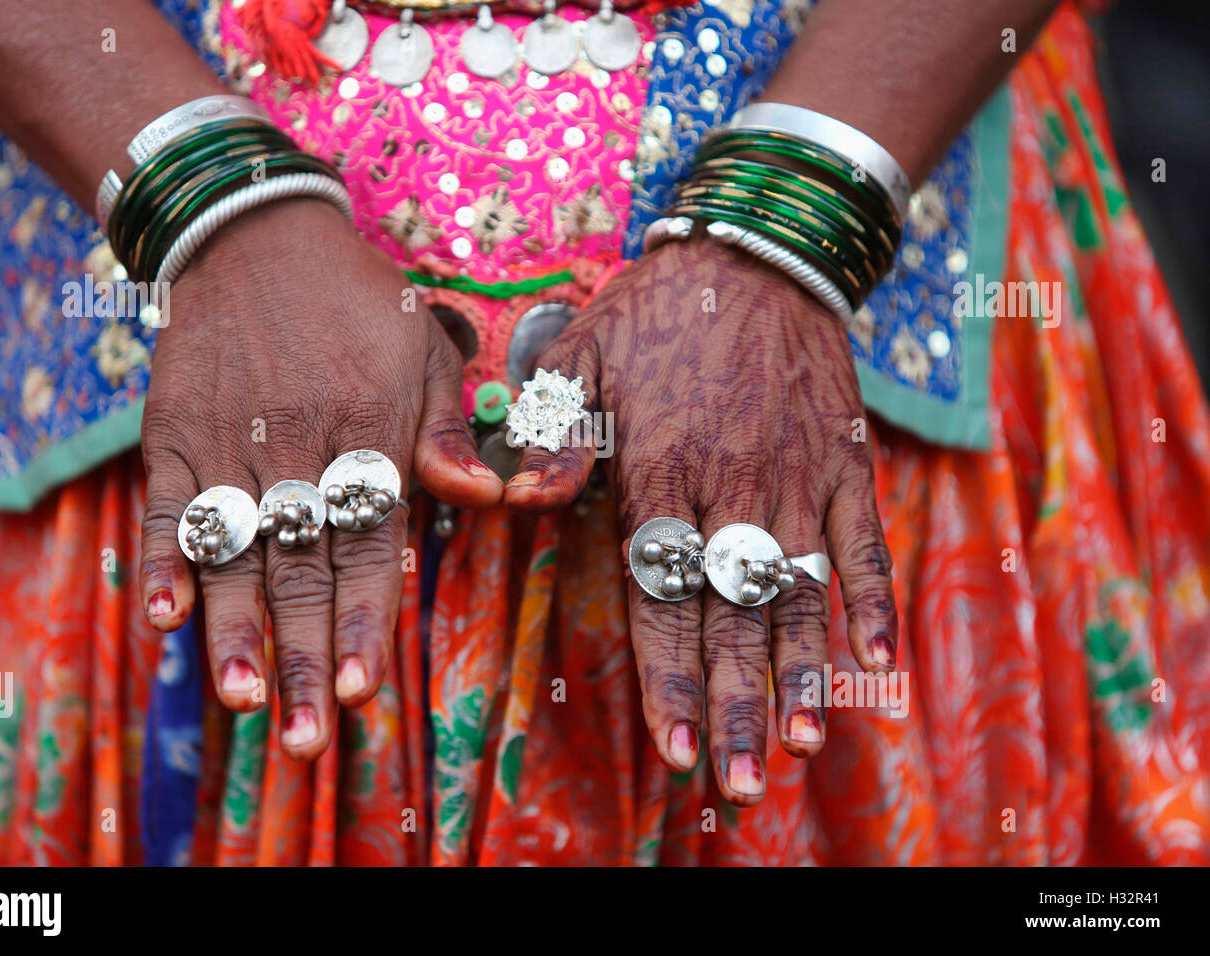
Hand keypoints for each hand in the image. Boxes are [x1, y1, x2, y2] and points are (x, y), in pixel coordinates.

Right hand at [137, 198, 502, 759]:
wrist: (256, 233)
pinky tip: (161, 619)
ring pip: (234, 551)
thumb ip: (451, 430)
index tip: (361, 688)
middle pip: (302, 566)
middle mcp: (299, 446)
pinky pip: (166, 505)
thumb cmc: (358, 303)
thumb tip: (489, 498)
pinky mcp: (173, 432)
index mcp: (369, 432)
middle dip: (304, 653)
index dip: (364, 617)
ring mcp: (229, 441)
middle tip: (302, 736)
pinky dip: (162, 561)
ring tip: (243, 698)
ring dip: (235, 628)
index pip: (369, 543)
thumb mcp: (426, 351)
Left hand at [506, 235, 897, 805]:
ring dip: (803, 672)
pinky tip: (877, 657)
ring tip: (803, 742)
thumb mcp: (579, 353)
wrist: (757, 251)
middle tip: (738, 779)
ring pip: (799, 591)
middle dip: (732, 703)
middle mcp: (731, 486)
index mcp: (659, 470)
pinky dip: (872, 595)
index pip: (661, 594)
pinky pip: (862, 537)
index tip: (671, 747)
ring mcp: (795, 475)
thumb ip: (552, 431)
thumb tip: (519, 500)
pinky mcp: (844, 459)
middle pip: (731, 614)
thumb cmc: (656, 310)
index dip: (668, 676)